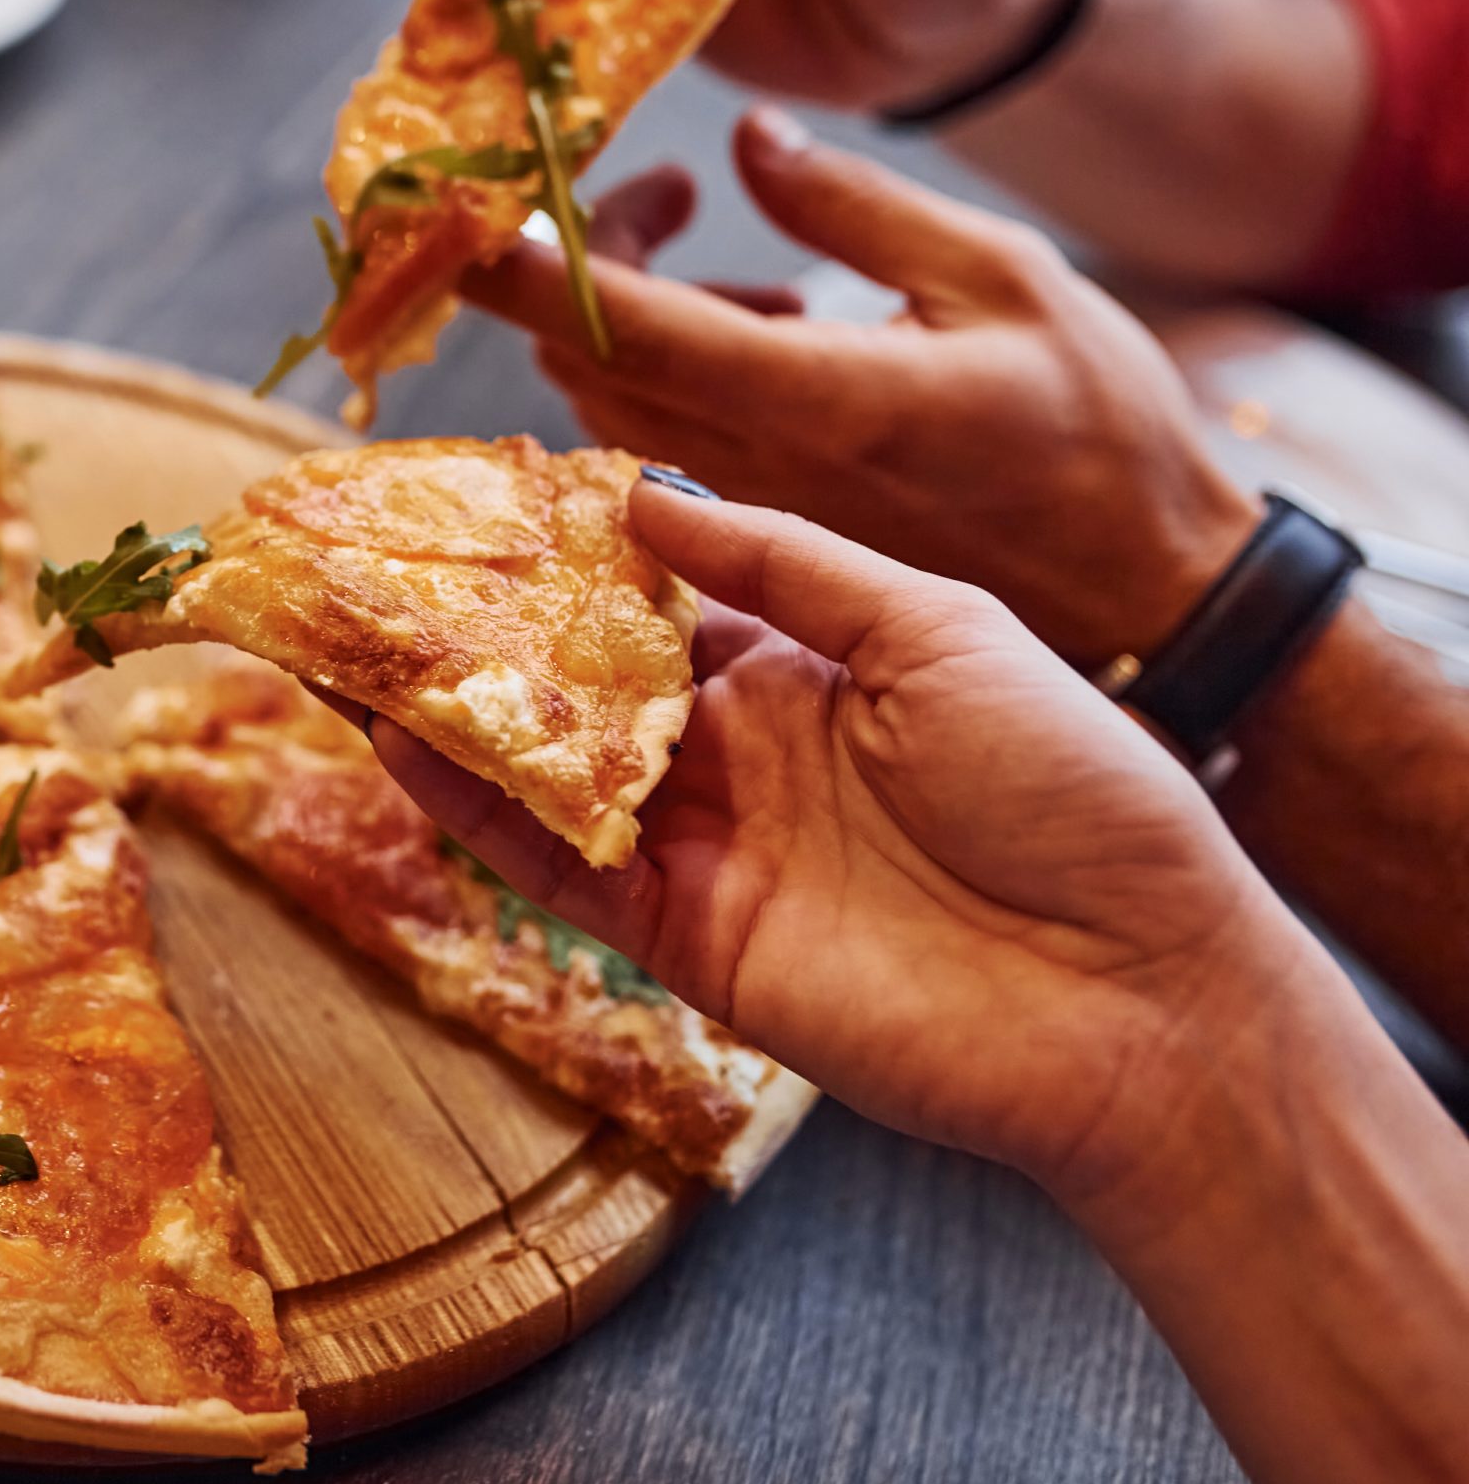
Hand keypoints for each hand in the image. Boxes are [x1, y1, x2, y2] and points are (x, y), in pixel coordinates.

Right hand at [367, 482, 1330, 1202]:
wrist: (1135, 993)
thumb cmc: (1073, 789)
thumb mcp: (941, 628)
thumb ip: (787, 563)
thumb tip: (648, 490)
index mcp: (806, 666)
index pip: (654, 598)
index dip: (570, 554)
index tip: (478, 496)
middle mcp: (740, 750)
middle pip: (581, 682)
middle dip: (485, 631)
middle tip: (376, 567)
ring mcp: (706, 845)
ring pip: (549, 773)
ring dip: (453, 716)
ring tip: (349, 648)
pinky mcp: (684, 939)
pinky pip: (559, 870)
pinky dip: (478, 815)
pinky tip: (404, 750)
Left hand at [463, 109, 1260, 668]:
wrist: (1151, 594)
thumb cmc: (1100, 433)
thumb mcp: (1003, 280)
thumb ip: (857, 213)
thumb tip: (748, 145)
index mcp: (816, 398)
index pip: (628, 328)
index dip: (533, 270)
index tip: (467, 217)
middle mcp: (761, 471)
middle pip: (596, 370)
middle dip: (582, 271)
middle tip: (659, 195)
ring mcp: (758, 518)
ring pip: (618, 414)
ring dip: (628, 325)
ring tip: (731, 264)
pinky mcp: (770, 541)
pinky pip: (661, 457)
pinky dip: (669, 380)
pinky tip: (764, 331)